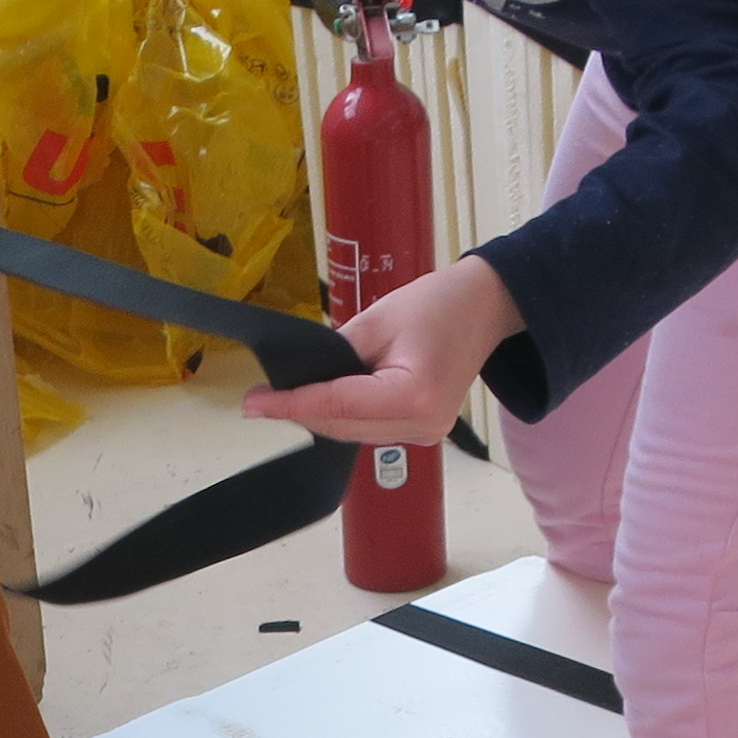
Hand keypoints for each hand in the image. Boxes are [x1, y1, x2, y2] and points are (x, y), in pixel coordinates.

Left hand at [240, 257, 522, 443]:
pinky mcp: (424, 432)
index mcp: (413, 397)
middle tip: (259, 400)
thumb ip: (336, 355)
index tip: (253, 404)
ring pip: (353, 434)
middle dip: (300, 413)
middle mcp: (422, 425)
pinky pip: (370, 431)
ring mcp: (426, 433)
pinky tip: (322, 402)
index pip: (336, 406)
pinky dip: (344, 418)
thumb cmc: (437, 304)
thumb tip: (298, 379)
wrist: (484, 307)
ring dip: (320, 418)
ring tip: (285, 398)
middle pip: (343, 427)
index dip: (290, 405)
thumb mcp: (377, 320)